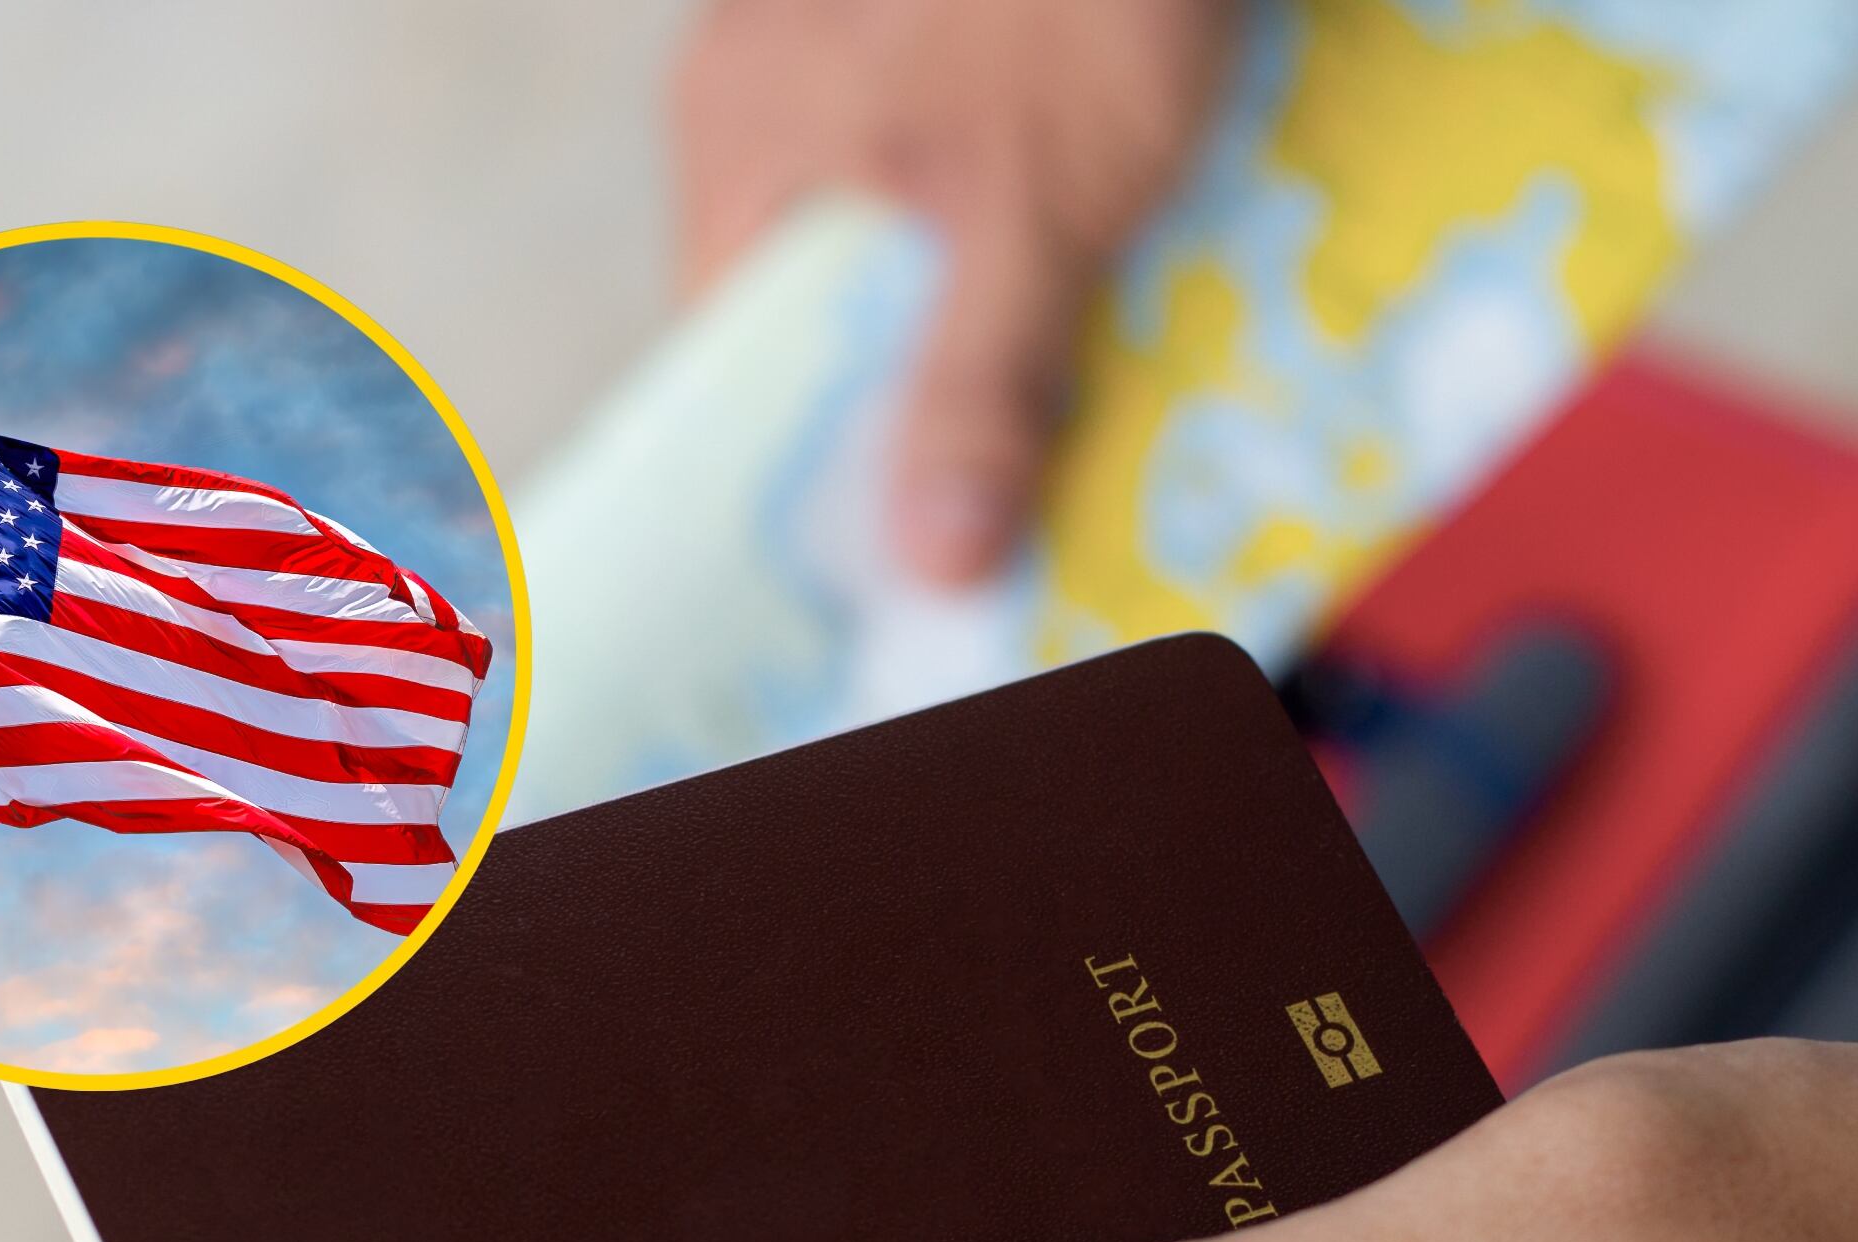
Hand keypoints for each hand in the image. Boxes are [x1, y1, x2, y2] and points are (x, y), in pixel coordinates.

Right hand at [672, 0, 1240, 583]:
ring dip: (990, 315)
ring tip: (1081, 400)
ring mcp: (856, 42)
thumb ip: (976, 381)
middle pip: (824, 303)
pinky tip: (1125, 267)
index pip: (732, 363)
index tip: (879, 570)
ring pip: (905, 236)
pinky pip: (969, 168)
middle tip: (1011, 512)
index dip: (804, 474)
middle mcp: (771, 83)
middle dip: (916, 402)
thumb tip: (931, 567)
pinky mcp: (952, 29)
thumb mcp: (1037, 209)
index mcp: (741, 138)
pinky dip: (1039, 227)